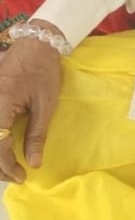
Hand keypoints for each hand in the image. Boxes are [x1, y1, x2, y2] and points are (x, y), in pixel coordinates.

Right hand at [0, 21, 62, 182]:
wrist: (36, 43)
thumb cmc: (44, 70)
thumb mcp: (45, 104)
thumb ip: (37, 135)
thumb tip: (34, 162)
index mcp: (0, 105)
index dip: (7, 166)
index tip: (22, 176)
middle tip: (15, 175)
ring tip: (9, 165)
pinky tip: (4, 146)